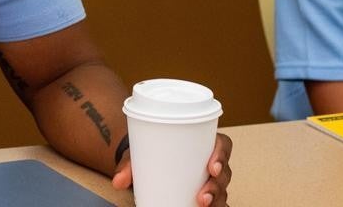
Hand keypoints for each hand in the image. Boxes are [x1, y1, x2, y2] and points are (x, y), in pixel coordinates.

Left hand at [110, 132, 232, 206]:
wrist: (146, 161)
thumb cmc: (149, 151)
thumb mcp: (140, 153)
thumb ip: (128, 165)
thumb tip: (117, 181)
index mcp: (202, 142)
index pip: (223, 144)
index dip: (222, 155)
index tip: (212, 167)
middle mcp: (210, 161)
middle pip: (224, 172)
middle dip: (217, 186)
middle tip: (202, 196)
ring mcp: (209, 179)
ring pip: (222, 190)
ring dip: (216, 199)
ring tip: (202, 204)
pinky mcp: (204, 193)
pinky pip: (216, 201)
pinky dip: (215, 206)